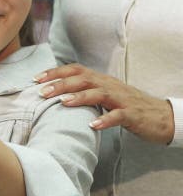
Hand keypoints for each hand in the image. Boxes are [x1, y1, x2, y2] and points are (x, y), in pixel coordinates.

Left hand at [35, 64, 174, 143]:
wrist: (160, 116)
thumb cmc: (126, 106)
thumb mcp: (103, 96)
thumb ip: (84, 92)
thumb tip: (56, 94)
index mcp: (100, 80)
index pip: (75, 70)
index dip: (55, 72)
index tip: (35, 79)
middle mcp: (109, 85)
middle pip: (83, 79)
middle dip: (61, 84)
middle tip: (42, 92)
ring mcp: (121, 99)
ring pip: (99, 93)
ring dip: (79, 97)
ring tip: (62, 103)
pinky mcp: (132, 114)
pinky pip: (118, 115)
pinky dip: (105, 119)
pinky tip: (92, 125)